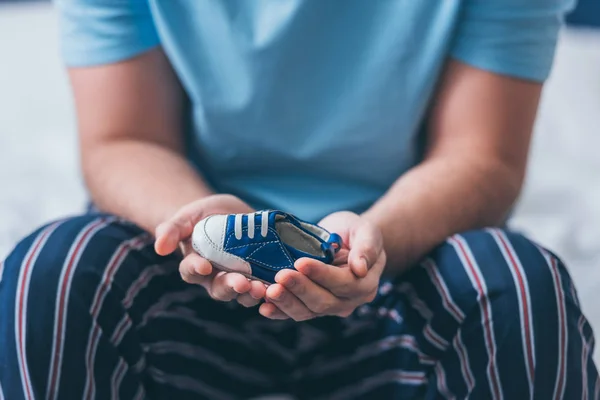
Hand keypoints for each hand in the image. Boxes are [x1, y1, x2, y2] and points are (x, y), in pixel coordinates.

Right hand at [154, 194, 266, 306]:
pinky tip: (281, 285)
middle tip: (242, 284)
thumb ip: (172, 230)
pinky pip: (264, 287)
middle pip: (220, 289)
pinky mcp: (259, 274)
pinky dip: (271, 289)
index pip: (191, 271)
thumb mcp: (185, 217)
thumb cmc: (200, 216)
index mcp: (194, 266)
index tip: (204, 265)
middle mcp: (215, 278)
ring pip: (243, 293)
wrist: (225, 213)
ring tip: (263, 288)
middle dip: (231, 287)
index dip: (197, 269)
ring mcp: (238, 278)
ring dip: (253, 292)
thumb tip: (160, 248)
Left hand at [260, 211, 385, 320]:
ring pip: (307, 311)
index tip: (300, 262)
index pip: (344, 283)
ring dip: (287, 302)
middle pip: (324, 301)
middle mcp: (348, 300)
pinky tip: (264, 308)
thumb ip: (367, 247)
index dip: (322, 274)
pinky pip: (295, 313)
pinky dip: (279, 312)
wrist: (344, 238)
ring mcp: (329, 306)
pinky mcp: (311, 306)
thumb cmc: (356, 232)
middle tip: (280, 275)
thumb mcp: (366, 231)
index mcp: (365, 283)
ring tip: (269, 291)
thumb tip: (360, 268)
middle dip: (300, 288)